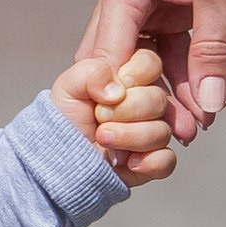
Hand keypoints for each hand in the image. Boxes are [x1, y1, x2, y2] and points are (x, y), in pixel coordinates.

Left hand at [53, 49, 176, 187]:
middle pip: (159, 99)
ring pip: (162, 130)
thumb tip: (118, 89)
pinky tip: (128, 162)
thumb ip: (90, 72)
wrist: (58, 159)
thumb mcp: (67, 88)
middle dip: (127, 109)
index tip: (109, 90)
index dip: (135, 75)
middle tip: (100, 117)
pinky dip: (150, 162)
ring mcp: (150, 132)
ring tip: (102, 138)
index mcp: (130, 79)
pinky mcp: (150, 161)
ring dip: (131, 136)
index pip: (152, 64)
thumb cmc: (64, 120)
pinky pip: (167, 160)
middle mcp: (145, 104)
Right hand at [76, 0, 225, 138]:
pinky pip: (174, 55)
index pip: (106, 61)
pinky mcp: (175, 10)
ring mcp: (149, 7)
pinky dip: (188, 80)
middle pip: (117, 70)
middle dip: (139, 107)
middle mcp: (127, 1)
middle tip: (156, 145)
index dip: (117, 103)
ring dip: (168, 99)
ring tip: (189, 134)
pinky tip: (203, 108)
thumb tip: (210, 108)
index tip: (131, 140)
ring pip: (148, 68)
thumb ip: (214, 49)